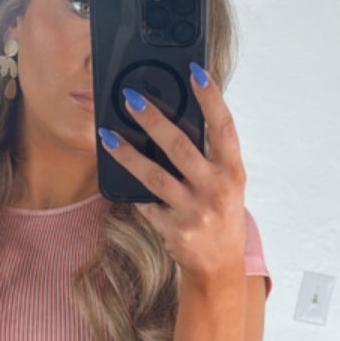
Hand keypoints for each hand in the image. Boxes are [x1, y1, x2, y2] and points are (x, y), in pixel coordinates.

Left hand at [99, 65, 246, 285]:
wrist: (219, 269)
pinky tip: (124, 181)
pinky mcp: (174, 230)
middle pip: (181, 146)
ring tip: (107, 136)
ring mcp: (194, 211)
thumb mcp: (226, 184)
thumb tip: (174, 122)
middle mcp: (216, 189)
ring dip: (127, 154)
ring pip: (154, 176)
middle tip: (130, 99)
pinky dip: (135, 193)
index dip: (211, 97)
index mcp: (233, 171)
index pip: (224, 126)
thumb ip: (208, 157)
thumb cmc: (221, 216)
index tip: (195, 72)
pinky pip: (146, 205)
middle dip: (154, 119)